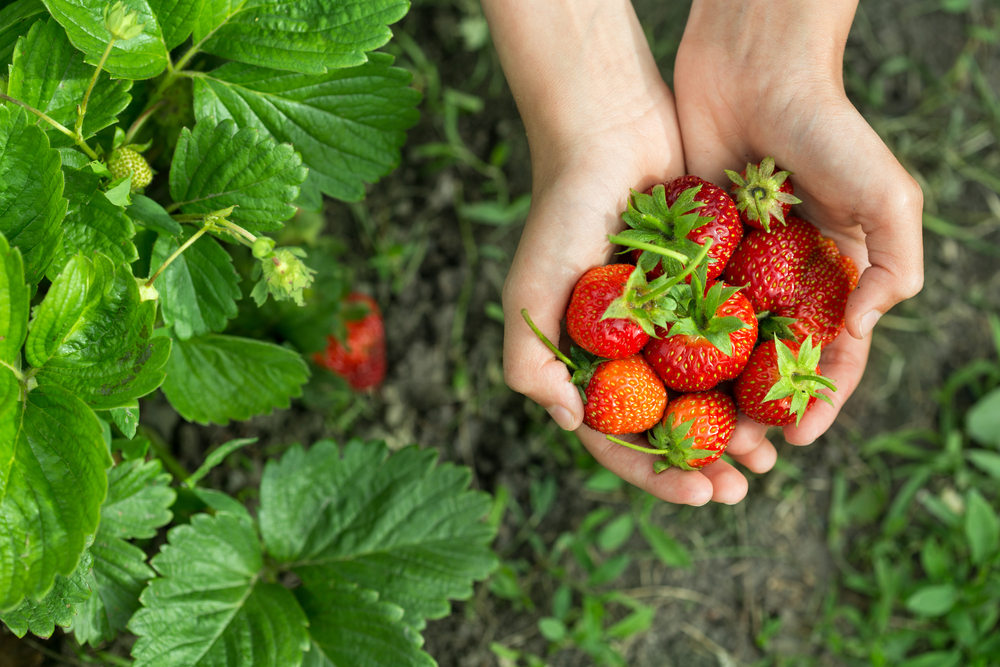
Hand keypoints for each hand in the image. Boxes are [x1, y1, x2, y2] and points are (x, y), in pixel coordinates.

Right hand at [485, 0, 772, 504]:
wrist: (612, 132)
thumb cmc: (562, 211)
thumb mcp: (530, 290)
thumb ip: (529, 360)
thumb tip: (570, 423)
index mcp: (585, 361)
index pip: (618, 437)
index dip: (655, 475)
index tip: (701, 495)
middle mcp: (628, 350)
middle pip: (669, 426)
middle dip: (704, 465)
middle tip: (744, 488)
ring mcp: (669, 322)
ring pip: (709, 392)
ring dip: (737, 430)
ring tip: (771, 454)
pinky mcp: (708, 290)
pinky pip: (737, 342)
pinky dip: (758, 372)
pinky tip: (787, 393)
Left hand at [673, 0, 923, 450]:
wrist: (754, 69)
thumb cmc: (829, 129)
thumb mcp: (887, 196)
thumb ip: (894, 264)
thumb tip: (860, 331)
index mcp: (835, 275)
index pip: (831, 355)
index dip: (819, 400)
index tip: (796, 440)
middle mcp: (784, 280)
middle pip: (770, 364)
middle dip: (758, 410)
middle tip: (737, 452)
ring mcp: (735, 268)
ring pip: (721, 348)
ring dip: (713, 394)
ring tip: (699, 433)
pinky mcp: (690, 251)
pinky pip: (680, 308)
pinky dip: (673, 346)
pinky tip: (658, 382)